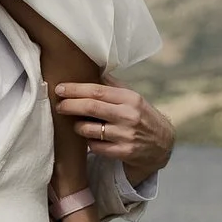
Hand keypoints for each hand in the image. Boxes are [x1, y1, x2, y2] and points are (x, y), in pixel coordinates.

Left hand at [51, 81, 174, 185]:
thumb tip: (92, 69)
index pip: (97, 91)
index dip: (75, 89)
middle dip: (69, 105)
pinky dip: (89, 142)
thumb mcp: (133, 98)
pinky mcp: (123, 152)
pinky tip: (91, 138)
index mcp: (130, 98)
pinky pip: (95, 147)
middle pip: (91, 107)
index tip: (60, 88)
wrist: (162, 144)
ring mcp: (126, 135)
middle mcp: (129, 115)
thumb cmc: (142, 117)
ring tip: (77, 124)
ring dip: (78, 126)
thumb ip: (113, 85)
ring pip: (89, 130)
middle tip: (59, 105)